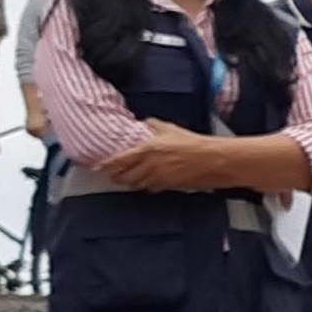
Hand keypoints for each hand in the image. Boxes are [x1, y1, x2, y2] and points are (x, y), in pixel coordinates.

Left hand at [92, 120, 226, 191]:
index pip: (119, 160)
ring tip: (127, 180)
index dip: (106, 165)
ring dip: (130, 182)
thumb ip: (154, 126)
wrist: (213, 159)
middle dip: (116, 177)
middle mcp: (149, 165)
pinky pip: (150, 188)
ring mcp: (157, 178)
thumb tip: (144, 123)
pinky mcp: (167, 186)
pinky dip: (146, 186)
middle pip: (124, 176)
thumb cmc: (194, 143)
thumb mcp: (172, 129)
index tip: (98, 167)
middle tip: (112, 176)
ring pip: (135, 184)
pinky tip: (147, 182)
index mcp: (147, 149)